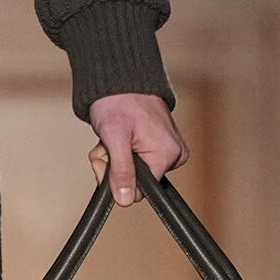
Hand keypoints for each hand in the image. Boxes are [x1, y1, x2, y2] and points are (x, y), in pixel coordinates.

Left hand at [87, 93, 186, 207]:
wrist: (121, 79)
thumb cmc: (117, 101)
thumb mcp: (114, 137)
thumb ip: (121, 170)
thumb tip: (125, 200)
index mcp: (167, 155)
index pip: (138, 192)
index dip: (116, 180)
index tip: (106, 158)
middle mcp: (174, 155)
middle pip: (136, 182)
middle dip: (113, 166)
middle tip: (106, 144)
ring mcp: (169, 150)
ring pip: (134, 172)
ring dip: (115, 157)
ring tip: (113, 136)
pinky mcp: (162, 145)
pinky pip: (139, 160)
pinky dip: (123, 151)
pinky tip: (121, 135)